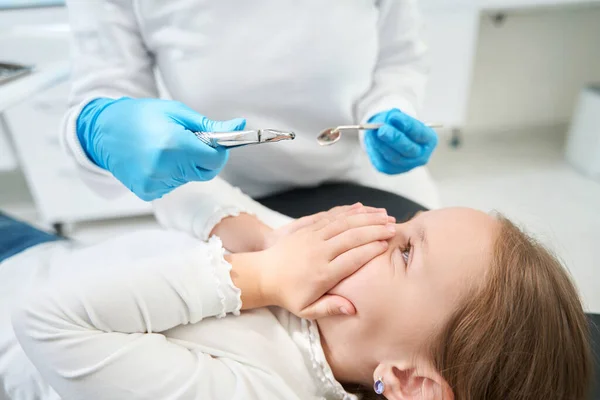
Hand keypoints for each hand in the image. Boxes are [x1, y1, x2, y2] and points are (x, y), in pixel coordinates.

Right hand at [76, 97, 245, 200]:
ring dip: (186, 165)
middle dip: (203, 157)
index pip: (215, 160)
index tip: (212, 140)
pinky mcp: (147, 192)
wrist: (102, 129)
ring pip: (190, 178)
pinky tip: (155, 159)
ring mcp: (154, 183)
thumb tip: (239, 127)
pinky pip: (173, 184)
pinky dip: (171, 173)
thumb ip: (210, 126)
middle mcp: (164, 168)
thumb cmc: (141, 116)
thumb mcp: (177, 112)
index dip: (218, 150)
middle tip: (187, 141)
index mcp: (173, 145)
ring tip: (164, 147)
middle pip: (206, 171)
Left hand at [256, 210, 395, 318]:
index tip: (388, 245)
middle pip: (351, 237)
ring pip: (343, 223)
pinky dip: (348, 210)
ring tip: (385, 215)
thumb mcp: (307, 309)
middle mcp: (318, 252)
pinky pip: (331, 216)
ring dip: (366, 217)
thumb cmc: (288, 294)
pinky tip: (363, 207)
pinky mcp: (307, 228)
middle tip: (394, 227)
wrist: (262, 274)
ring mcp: (312, 237)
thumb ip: (330, 308)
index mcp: (322, 273)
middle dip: (375, 230)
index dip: (371, 250)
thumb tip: (353, 309)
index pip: (352, 258)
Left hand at [364, 108, 437, 174]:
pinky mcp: (391, 170)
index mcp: (429, 140)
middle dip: (394, 138)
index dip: (407, 125)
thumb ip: (396, 118)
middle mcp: (421, 156)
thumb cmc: (400, 126)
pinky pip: (382, 160)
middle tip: (382, 129)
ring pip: (393, 156)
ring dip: (381, 143)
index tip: (394, 116)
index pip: (419, 133)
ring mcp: (406, 165)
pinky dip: (375, 148)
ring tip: (372, 131)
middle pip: (408, 149)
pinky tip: (370, 138)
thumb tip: (388, 119)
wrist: (393, 139)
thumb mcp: (401, 118)